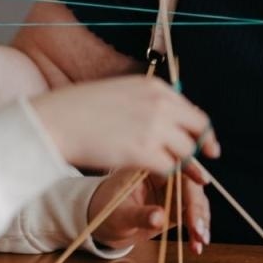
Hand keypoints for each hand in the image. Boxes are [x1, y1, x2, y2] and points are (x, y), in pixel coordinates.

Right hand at [30, 76, 219, 176]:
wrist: (56, 120)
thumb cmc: (80, 108)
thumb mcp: (121, 91)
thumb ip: (147, 102)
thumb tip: (168, 117)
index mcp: (155, 87)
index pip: (192, 111)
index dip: (202, 132)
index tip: (206, 146)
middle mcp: (161, 104)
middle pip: (197, 131)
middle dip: (200, 150)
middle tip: (200, 169)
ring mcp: (154, 127)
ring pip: (185, 152)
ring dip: (177, 164)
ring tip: (163, 170)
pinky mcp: (144, 151)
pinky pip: (169, 168)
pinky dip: (164, 175)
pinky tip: (153, 176)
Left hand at [88, 166, 211, 252]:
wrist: (105, 222)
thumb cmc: (107, 210)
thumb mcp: (119, 214)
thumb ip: (139, 215)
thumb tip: (159, 217)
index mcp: (150, 166)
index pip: (176, 162)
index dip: (193, 169)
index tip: (202, 181)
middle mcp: (166, 175)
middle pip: (191, 185)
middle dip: (198, 207)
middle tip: (199, 230)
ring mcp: (174, 192)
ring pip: (196, 202)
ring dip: (201, 221)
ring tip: (199, 242)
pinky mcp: (177, 208)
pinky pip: (193, 216)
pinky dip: (197, 230)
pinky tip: (196, 246)